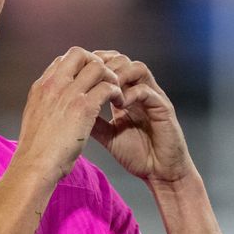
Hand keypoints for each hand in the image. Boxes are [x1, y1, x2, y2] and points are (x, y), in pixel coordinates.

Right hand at [15, 47, 120, 182]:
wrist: (34, 165)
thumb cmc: (36, 151)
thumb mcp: (36, 120)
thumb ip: (47, 106)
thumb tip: (56, 106)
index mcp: (41, 87)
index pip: (63, 61)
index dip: (81, 66)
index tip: (91, 80)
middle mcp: (53, 84)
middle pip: (79, 54)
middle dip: (97, 63)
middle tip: (106, 81)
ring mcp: (68, 93)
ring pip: (97, 66)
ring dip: (111, 77)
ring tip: (116, 93)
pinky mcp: (83, 106)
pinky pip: (108, 86)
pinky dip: (118, 92)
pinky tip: (120, 103)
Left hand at [89, 51, 195, 182]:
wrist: (160, 172)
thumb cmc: (137, 154)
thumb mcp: (108, 136)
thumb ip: (93, 121)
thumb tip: (70, 111)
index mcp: (126, 95)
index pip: (111, 67)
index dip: (94, 65)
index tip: (78, 73)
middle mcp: (140, 91)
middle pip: (123, 61)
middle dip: (105, 65)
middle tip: (90, 77)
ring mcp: (153, 97)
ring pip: (137, 68)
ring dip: (119, 75)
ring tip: (105, 88)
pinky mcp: (163, 108)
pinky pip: (147, 91)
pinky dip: (131, 93)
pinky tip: (119, 104)